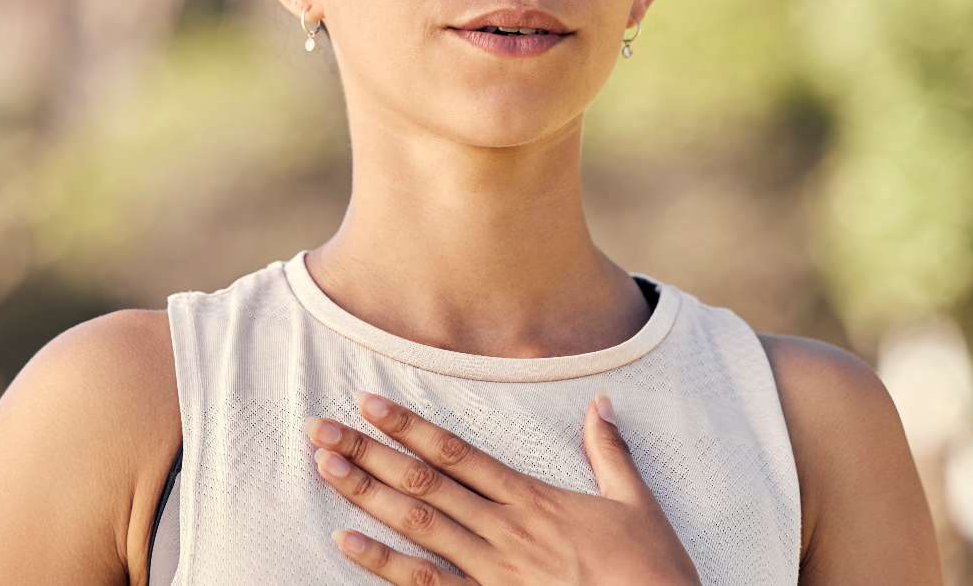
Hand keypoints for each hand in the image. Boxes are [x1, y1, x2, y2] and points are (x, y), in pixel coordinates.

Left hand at [304, 389, 701, 584]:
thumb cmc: (651, 570)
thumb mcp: (637, 504)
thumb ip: (611, 453)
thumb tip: (602, 404)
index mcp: (534, 499)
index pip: (458, 454)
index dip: (411, 428)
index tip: (371, 403)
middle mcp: (504, 530)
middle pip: (424, 484)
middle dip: (370, 453)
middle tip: (322, 428)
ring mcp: (493, 572)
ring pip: (418, 527)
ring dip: (367, 495)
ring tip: (326, 469)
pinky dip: (384, 566)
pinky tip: (348, 544)